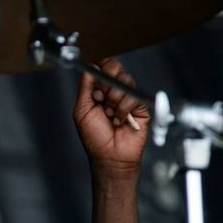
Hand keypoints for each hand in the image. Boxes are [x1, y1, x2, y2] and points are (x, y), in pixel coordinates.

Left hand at [73, 57, 148, 175]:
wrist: (110, 156)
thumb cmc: (94, 138)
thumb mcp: (82, 110)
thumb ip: (85, 86)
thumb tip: (89, 66)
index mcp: (97, 90)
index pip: (101, 66)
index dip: (99, 66)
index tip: (95, 72)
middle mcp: (113, 90)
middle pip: (115, 67)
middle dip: (106, 83)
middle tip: (100, 99)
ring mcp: (127, 96)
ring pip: (124, 80)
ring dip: (113, 100)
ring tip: (110, 116)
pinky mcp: (140, 105)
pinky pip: (133, 95)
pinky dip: (123, 110)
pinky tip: (120, 121)